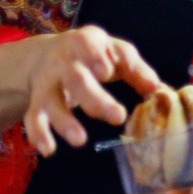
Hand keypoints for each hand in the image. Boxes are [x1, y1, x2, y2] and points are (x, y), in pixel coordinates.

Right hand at [0, 26, 163, 155]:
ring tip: (80, 140)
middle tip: (118, 116)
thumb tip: (160, 90)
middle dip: (94, 98)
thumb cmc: (95, 55)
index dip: (95, 57)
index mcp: (85, 42)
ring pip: (51, 100)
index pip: (88, 45)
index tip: (106, 72)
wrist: (49, 54)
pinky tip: (48, 150)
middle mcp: (62, 61)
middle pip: (76, 79)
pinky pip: (32, 117)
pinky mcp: (36, 100)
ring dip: (64, 121)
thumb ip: (136, 69)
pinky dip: (38, 134)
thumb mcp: (116, 52)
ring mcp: (47, 82)